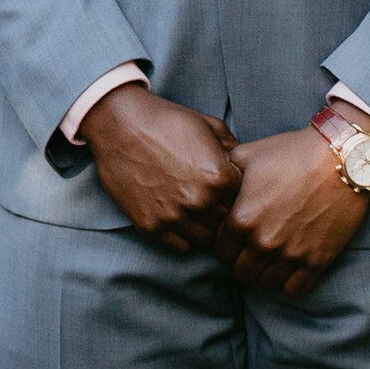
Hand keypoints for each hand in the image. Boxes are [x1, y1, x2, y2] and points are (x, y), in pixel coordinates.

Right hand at [83, 82, 239, 253]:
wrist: (120, 125)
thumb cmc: (167, 121)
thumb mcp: (210, 126)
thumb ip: (235, 150)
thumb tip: (249, 169)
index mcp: (220, 178)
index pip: (244, 202)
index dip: (237, 196)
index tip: (226, 190)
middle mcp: (200, 201)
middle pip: (227, 224)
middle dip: (222, 213)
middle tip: (211, 203)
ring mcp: (174, 217)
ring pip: (206, 240)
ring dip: (204, 228)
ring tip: (195, 211)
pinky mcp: (151, 227)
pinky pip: (181, 247)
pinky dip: (183, 236)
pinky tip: (178, 218)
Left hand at [217, 126, 369, 295]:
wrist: (340, 157)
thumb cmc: (291, 152)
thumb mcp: (246, 156)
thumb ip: (222, 176)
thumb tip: (208, 186)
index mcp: (240, 219)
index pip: (220, 252)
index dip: (226, 246)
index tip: (236, 240)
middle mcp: (262, 242)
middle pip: (241, 272)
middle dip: (244, 262)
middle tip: (253, 250)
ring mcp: (290, 254)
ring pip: (266, 284)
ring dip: (266, 273)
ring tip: (272, 258)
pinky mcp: (317, 261)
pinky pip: (294, 290)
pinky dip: (289, 282)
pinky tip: (291, 265)